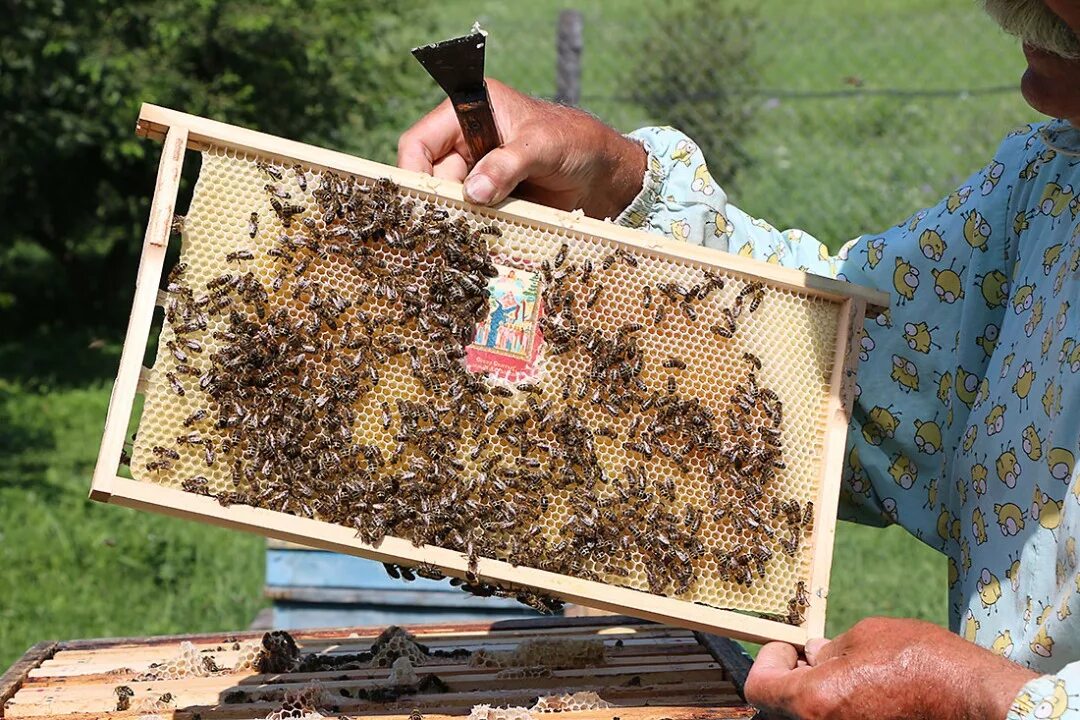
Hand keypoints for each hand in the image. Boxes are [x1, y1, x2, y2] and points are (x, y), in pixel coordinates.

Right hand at [397, 78, 646, 218]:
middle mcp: (465, 143)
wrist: (603, 172)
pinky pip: (469, 217)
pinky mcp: (490, 200)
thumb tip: (473, 192)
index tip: (419, 202)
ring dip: (457, 221)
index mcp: (468, 113)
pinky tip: (478, 244)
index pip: (420, 141)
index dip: (413, 170)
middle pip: (431, 177)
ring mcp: (477, 173)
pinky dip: (473, 230)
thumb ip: (507, 165)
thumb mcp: (542, 147)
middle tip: (447, 230)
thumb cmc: (575, 142)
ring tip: (465, 240)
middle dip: (438, 203)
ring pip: (449, 202)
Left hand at [744, 617, 1037, 719]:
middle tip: (806, 662)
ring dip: (809, 700)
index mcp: (814, 701)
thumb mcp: (867, 637)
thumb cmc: (924, 663)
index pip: (758, 688)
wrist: (976, 704)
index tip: (788, 647)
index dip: (768, 662)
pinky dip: (833, 712)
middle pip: (775, 711)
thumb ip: (828, 650)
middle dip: (785, 683)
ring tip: (836, 677)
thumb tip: (811, 655)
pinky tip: (858, 694)